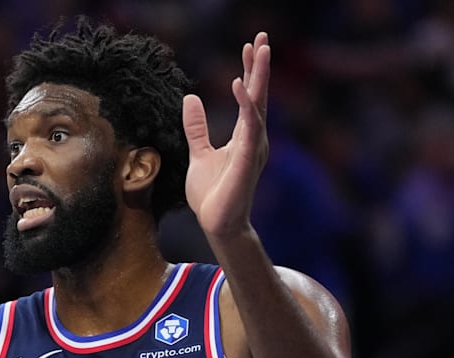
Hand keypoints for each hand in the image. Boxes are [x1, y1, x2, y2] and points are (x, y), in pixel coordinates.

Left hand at [183, 32, 270, 239]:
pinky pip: (249, 126)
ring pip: (257, 104)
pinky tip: (239, 84)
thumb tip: (191, 99)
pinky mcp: (246, 159)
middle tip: (262, 38)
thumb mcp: (199, 153)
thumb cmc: (213, 193)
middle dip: (260, 66)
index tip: (250, 47)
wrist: (217, 223)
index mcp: (245, 136)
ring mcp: (253, 148)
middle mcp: (254, 138)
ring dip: (258, 77)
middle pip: (258, 95)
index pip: (250, 97)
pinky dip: (245, 104)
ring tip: (259, 50)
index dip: (250, 72)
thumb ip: (197, 128)